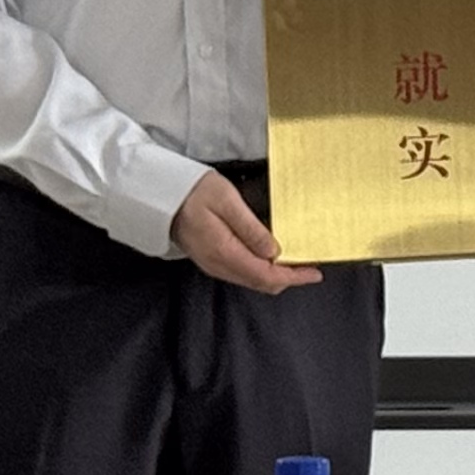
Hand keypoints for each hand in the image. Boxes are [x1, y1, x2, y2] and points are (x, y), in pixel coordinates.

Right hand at [172, 171, 318, 294]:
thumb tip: (274, 252)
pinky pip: (241, 272)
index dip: (293, 276)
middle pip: (261, 283)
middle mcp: (219, 264)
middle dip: (288, 278)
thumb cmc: (192, 191)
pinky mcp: (210, 259)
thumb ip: (251, 229)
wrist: (159, 196)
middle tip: (309, 267)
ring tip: (295, 262)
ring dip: (275, 274)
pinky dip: (261, 269)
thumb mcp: (226, 201)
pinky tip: (270, 257)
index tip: (314, 272)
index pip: (266, 275)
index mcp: (225, 252)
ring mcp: (213, 264)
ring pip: (252, 280)